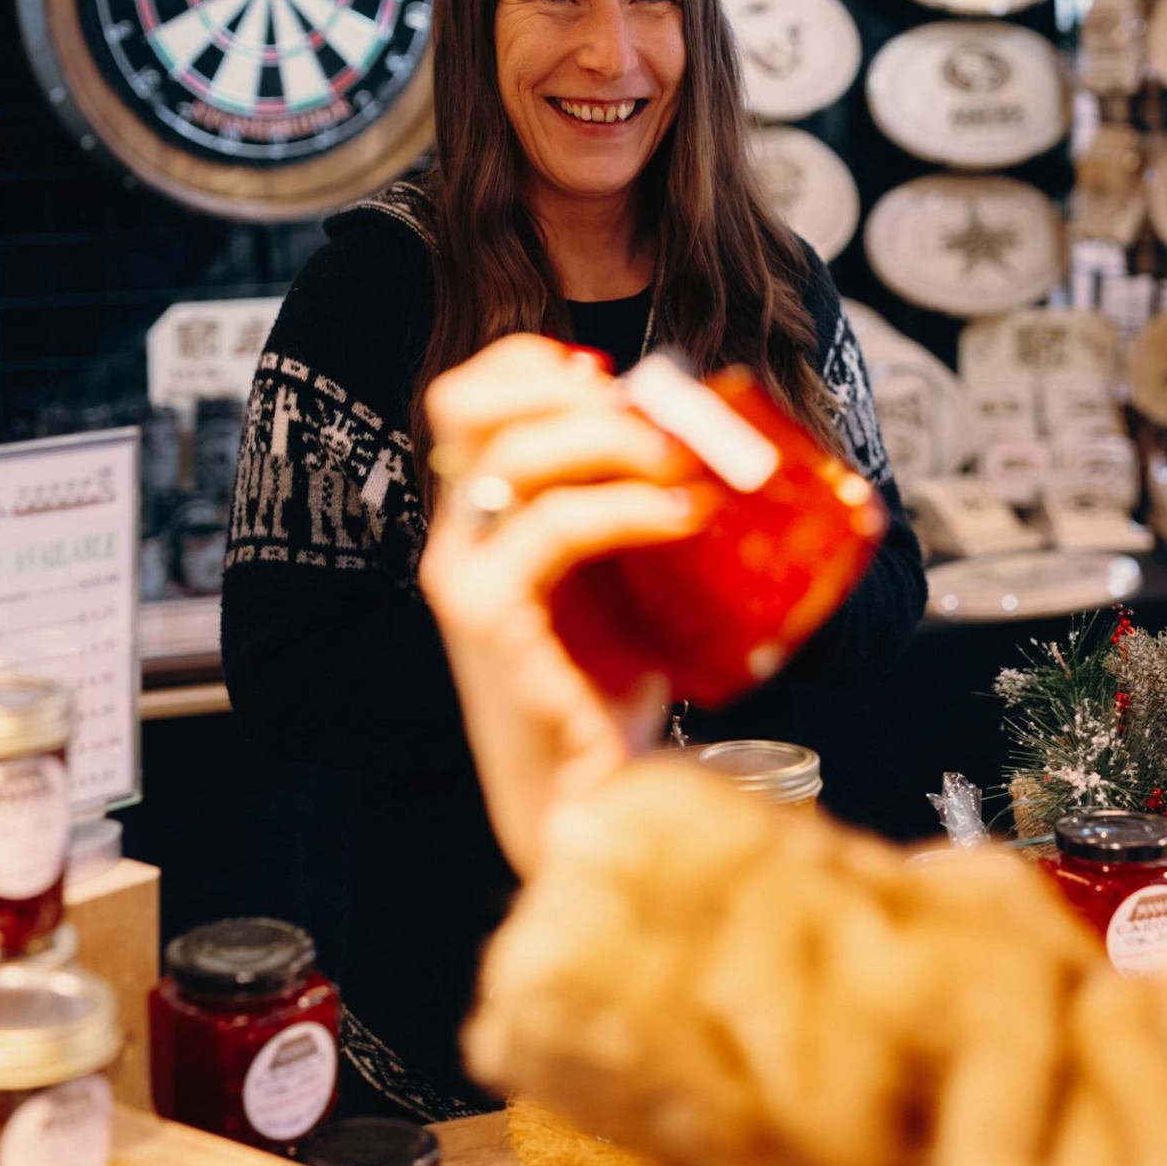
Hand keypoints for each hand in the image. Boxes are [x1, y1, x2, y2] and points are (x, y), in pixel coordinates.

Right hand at [419, 336, 704, 877]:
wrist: (595, 800)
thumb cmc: (609, 692)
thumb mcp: (624, 577)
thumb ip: (633, 508)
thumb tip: (711, 439)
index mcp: (481, 518)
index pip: (468, 398)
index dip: (532, 364)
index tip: (613, 375)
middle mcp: (455, 537)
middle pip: (466, 404)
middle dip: (564, 386)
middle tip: (652, 412)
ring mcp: (462, 574)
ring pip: (511, 455)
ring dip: (609, 438)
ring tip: (685, 460)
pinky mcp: (485, 616)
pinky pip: (551, 527)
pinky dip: (623, 506)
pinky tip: (679, 515)